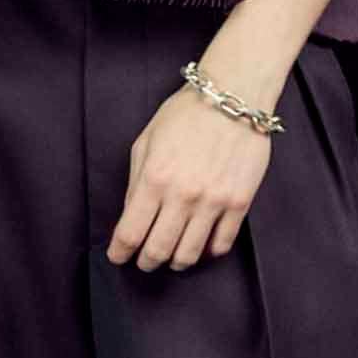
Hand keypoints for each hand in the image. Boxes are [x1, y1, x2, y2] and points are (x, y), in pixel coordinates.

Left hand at [107, 83, 273, 271]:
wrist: (235, 95)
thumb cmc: (187, 113)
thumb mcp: (147, 141)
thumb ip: (135, 181)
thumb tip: (131, 216)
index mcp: (154, 178)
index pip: (130, 233)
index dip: (120, 252)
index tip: (118, 256)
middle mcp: (183, 195)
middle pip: (158, 251)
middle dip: (146, 262)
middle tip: (144, 261)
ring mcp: (213, 201)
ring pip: (189, 255)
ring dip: (175, 262)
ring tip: (172, 257)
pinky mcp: (239, 203)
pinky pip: (221, 245)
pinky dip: (207, 252)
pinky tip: (201, 244)